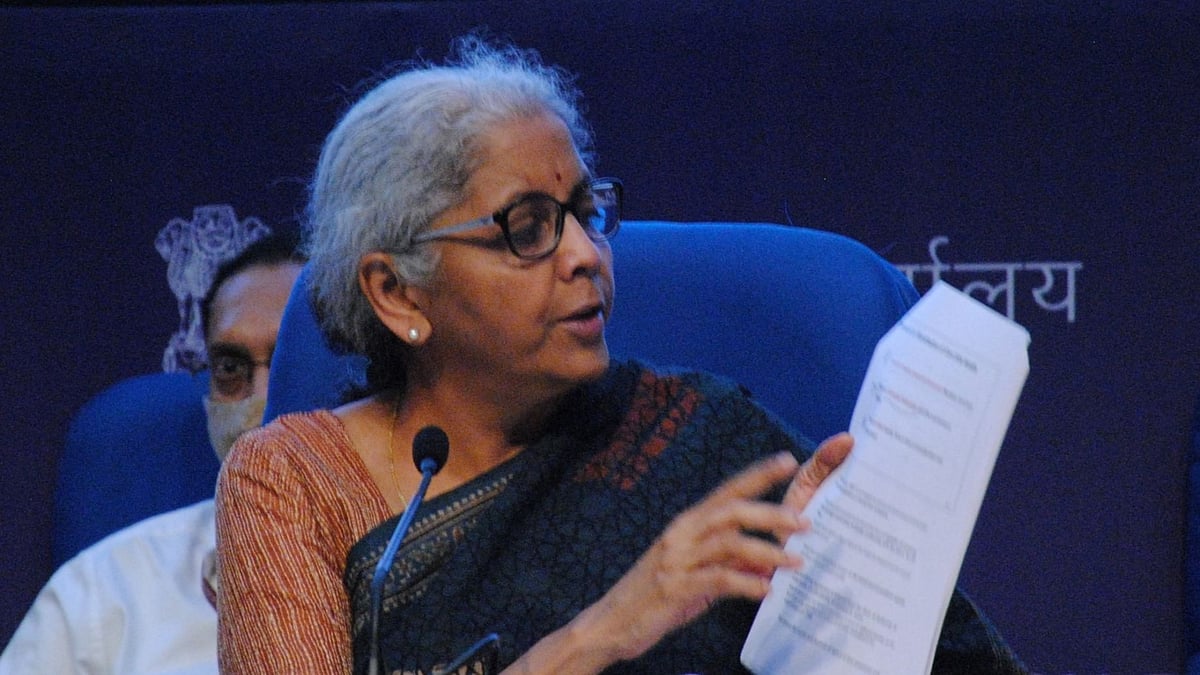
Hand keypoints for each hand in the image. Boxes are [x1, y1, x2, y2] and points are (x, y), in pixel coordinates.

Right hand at [578, 434, 852, 663]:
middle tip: (804, 522)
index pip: (727, 490)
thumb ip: (730, 567)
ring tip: (794, 563)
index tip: (787, 461)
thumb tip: (767, 566)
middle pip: (731, 511)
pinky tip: (764, 591)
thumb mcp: (696, 577)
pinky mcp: (674, 588)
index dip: (757, 474)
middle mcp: (681, 534)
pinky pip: (717, 580)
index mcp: (687, 523)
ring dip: (766, 551)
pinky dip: (745, 584)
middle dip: (771, 514)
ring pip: (728, 543)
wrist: (611, 623)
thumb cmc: (655, 595)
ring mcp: (677, 560)